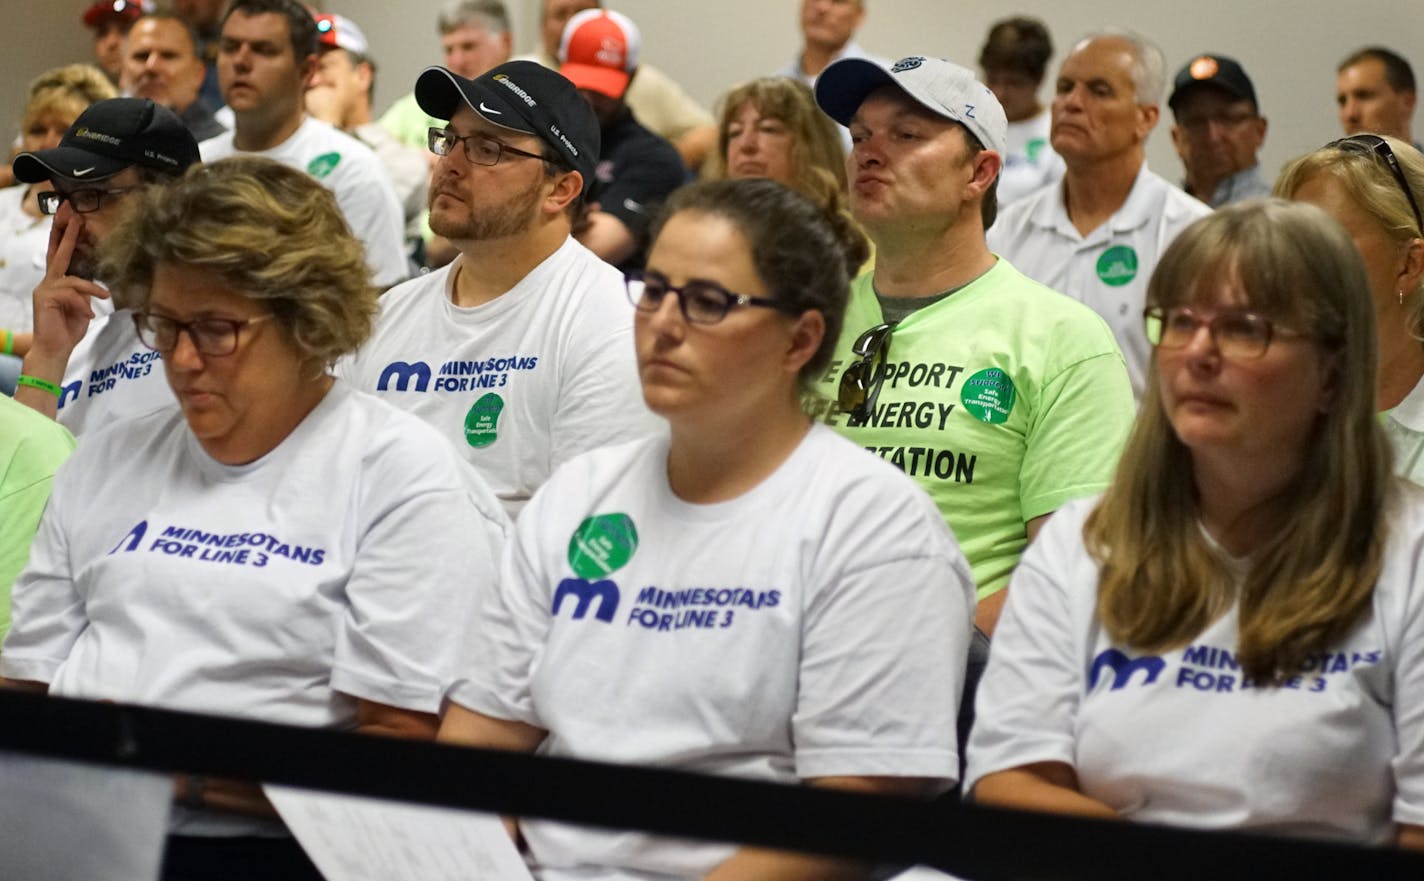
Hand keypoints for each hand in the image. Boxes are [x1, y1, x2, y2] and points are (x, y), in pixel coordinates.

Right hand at [29, 210, 109, 365]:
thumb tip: (94, 282)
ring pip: (72, 278)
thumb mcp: (83, 305)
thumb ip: (85, 291)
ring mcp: (45, 289)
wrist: (56, 349)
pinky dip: (84, 303)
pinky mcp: (46, 298)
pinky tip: (90, 314)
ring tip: (104, 297)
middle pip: (57, 252)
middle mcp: (48, 281)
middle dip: (66, 232)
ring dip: (90, 288)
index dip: (64, 234)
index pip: (60, 253)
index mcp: (58, 281)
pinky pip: (72, 294)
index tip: (71, 215)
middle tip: (74, 212)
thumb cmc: (69, 327)